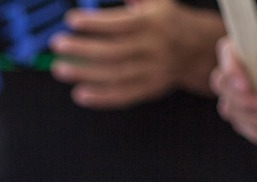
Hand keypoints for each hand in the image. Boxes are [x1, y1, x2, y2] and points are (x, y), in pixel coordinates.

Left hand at [51, 0, 200, 108]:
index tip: (72, 20)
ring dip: (85, 74)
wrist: (198, 49)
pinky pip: (124, 95)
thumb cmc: (168, 22)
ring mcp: (152, 70)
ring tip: (61, 69)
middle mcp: (153, 47)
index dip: (94, 23)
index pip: (119, 23)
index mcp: (152, 22)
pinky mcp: (151, 88)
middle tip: (58, 45)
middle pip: (113, 51)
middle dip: (82, 49)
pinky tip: (80, 94)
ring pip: (115, 75)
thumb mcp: (156, 2)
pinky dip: (101, 97)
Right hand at [210, 26, 256, 145]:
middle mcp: (247, 67)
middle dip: (245, 101)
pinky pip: (242, 124)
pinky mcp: (250, 110)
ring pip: (230, 108)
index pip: (229, 51)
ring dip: (255, 120)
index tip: (247, 86)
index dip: (231, 69)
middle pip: (223, 83)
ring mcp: (246, 89)